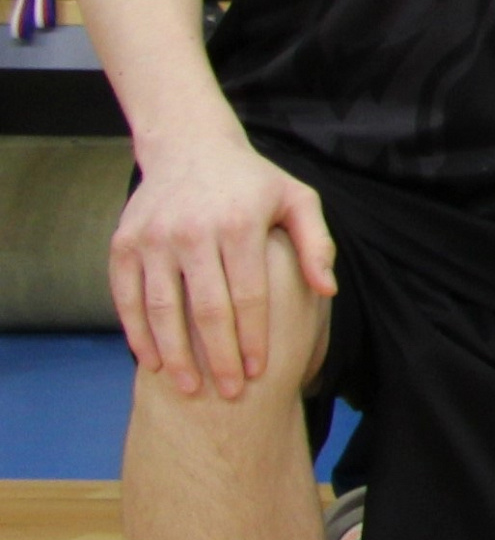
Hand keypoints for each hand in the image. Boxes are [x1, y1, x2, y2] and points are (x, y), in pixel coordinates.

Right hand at [110, 139, 336, 399]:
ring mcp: (153, 238)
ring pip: (162, 309)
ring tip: (190, 389)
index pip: (250, 294)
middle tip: (231, 393)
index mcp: (240, 224)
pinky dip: (137, 333)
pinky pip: (127, 297)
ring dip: (175, 354)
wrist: (188, 145)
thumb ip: (316, 244)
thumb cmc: (252, 182)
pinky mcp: (123, 243)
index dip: (254, 338)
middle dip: (219, 357)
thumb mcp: (296, 198)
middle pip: (206, 309)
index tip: (261, 371)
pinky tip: (153, 361)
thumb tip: (327, 291)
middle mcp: (193, 231)